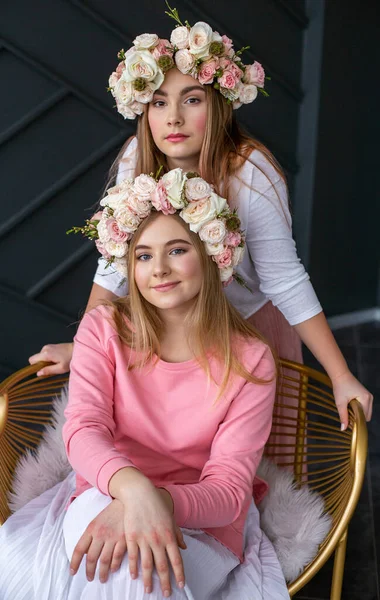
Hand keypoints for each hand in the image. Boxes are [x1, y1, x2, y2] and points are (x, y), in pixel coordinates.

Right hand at [28, 342, 72, 375]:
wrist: (78, 349)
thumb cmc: (70, 359)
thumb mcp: (60, 368)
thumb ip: (48, 370)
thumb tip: (38, 373)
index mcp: (46, 354)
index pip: (32, 360)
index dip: (34, 366)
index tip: (42, 370)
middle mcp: (45, 348)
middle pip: (36, 358)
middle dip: (41, 364)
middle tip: (51, 367)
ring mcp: (48, 346)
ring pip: (41, 356)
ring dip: (46, 361)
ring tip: (56, 363)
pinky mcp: (52, 345)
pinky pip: (45, 353)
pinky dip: (49, 358)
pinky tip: (58, 359)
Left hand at [70, 498, 125, 582]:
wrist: (126, 502)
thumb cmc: (110, 513)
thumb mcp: (96, 521)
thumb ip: (90, 537)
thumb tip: (85, 553)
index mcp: (91, 529)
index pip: (79, 549)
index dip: (74, 562)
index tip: (73, 572)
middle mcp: (100, 534)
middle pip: (91, 558)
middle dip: (89, 571)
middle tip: (89, 578)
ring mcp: (112, 537)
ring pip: (104, 560)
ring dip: (102, 573)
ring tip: (101, 579)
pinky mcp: (124, 539)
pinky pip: (117, 557)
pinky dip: (114, 565)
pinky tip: (113, 569)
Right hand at [121, 479, 185, 595]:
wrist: (140, 493)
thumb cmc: (157, 504)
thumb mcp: (170, 518)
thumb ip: (177, 534)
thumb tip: (183, 547)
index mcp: (169, 535)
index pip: (176, 560)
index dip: (179, 574)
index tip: (181, 585)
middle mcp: (158, 540)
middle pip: (162, 566)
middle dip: (165, 582)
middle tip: (166, 594)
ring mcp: (144, 539)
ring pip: (147, 565)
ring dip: (148, 579)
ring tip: (149, 590)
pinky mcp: (132, 537)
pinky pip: (133, 556)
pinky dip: (134, 568)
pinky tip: (134, 576)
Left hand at [332, 370, 372, 428]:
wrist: (340, 374)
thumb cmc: (340, 387)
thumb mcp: (340, 403)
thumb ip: (343, 416)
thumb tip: (344, 428)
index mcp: (366, 399)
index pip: (365, 417)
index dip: (357, 421)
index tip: (349, 423)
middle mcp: (370, 398)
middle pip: (367, 415)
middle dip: (358, 418)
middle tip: (347, 415)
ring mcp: (369, 396)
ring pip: (366, 411)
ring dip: (358, 413)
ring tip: (348, 409)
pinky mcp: (365, 395)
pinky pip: (364, 407)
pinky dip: (358, 409)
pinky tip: (350, 406)